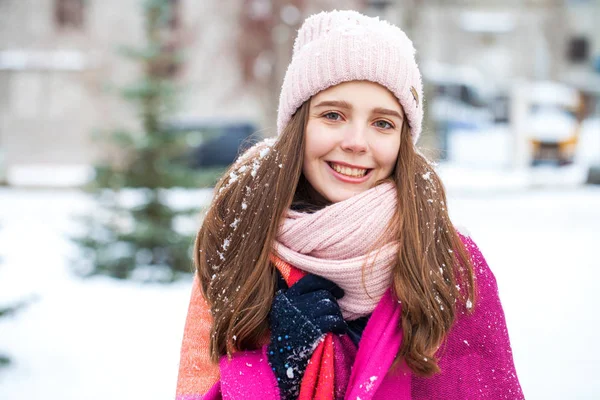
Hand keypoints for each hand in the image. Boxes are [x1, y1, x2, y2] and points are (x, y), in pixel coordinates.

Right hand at [267, 274, 345, 397]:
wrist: (284, 365)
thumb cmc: (288, 340)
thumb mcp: (286, 315)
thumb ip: (299, 301)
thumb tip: (324, 288)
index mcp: (285, 298)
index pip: (310, 281)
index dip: (326, 284)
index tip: (336, 290)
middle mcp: (291, 304)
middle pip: (323, 294)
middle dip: (333, 304)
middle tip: (335, 313)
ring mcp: (301, 316)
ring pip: (330, 305)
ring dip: (337, 315)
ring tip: (337, 324)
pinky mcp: (312, 328)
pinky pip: (334, 319)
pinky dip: (340, 325)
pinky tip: (339, 330)